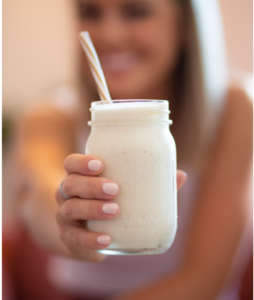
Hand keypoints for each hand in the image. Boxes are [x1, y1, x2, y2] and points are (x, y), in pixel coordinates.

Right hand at [55, 154, 186, 261]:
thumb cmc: (107, 204)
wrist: (85, 235)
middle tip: (115, 189)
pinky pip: (74, 238)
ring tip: (114, 210)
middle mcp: (68, 195)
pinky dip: (90, 238)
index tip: (100, 164)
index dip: (81, 162)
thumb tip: (180, 175)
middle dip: (91, 185)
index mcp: (80, 178)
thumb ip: (149, 183)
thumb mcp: (122, 192)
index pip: (71, 163)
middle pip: (70, 184)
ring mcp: (65, 217)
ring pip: (70, 208)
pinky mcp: (69, 238)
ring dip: (92, 208)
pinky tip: (106, 239)